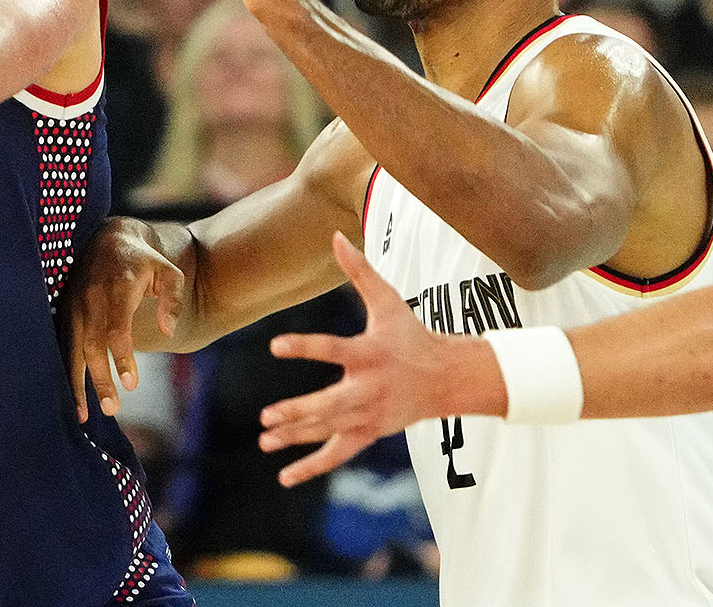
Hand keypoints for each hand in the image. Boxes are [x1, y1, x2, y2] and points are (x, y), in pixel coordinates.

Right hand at [65, 217, 185, 422]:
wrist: (108, 239)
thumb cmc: (144, 262)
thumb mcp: (169, 273)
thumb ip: (172, 301)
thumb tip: (167, 331)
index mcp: (117, 286)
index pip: (117, 328)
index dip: (122, 357)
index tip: (132, 385)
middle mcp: (91, 297)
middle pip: (92, 344)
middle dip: (100, 378)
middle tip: (113, 409)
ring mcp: (74, 304)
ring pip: (73, 348)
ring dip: (76, 383)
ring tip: (82, 417)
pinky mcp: (64, 312)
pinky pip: (63, 346)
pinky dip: (65, 372)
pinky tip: (71, 399)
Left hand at [257, 233, 461, 485]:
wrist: (448, 378)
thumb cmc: (411, 335)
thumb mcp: (388, 301)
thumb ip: (359, 272)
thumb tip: (336, 236)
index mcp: (370, 354)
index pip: (332, 350)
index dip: (303, 347)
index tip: (274, 346)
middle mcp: (368, 388)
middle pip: (329, 404)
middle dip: (299, 412)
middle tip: (267, 416)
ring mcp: (369, 415)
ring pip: (329, 431)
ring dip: (296, 437)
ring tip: (264, 438)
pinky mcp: (369, 433)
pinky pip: (338, 454)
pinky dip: (311, 467)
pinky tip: (284, 476)